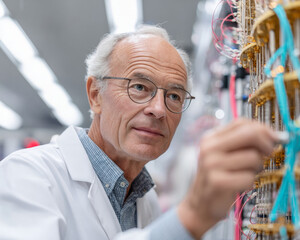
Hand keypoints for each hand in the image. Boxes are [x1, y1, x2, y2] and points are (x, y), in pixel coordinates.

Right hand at [178, 119, 278, 238]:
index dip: (262, 128)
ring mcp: (211, 164)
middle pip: (250, 134)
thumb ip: (245, 143)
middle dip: (267, 144)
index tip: (272, 138)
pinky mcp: (217, 181)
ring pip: (253, 158)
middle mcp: (209, 148)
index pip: (241, 122)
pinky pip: (249, 178)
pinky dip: (249, 183)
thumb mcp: (226, 154)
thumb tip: (276, 136)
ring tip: (245, 173)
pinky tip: (239, 185)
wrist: (201, 203)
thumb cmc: (219, 177)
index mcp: (211, 138)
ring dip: (256, 168)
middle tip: (268, 154)